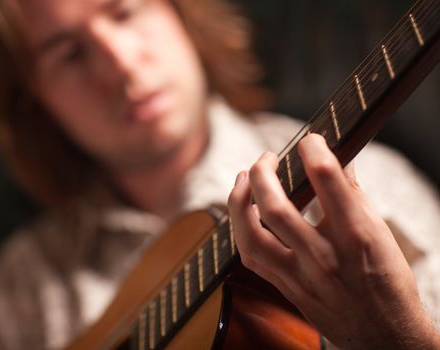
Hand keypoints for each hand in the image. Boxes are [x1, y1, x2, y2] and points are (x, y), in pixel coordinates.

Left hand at [228, 134, 439, 348]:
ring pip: (251, 234)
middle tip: (266, 158)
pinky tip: (245, 212)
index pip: (326, 178)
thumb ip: (352, 193)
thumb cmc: (386, 279)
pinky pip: (251, 257)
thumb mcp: (380, 232)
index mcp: (356, 235)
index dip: (312, 149)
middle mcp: (324, 257)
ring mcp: (300, 276)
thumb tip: (334, 157)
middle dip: (262, 172)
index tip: (308, 141)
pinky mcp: (287, 289)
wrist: (384, 335)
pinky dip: (242, 229)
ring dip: (239, 201)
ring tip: (243, 179)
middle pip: (275, 206)